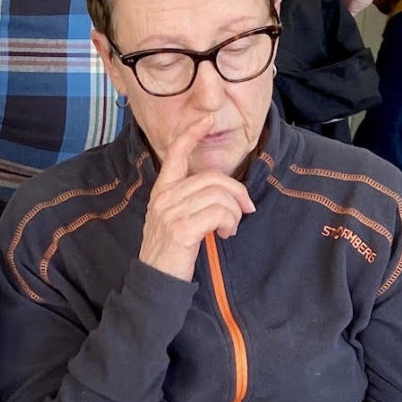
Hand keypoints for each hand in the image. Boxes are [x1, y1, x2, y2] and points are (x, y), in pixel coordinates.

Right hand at [139, 115, 255, 281]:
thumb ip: (190, 200)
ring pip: (219, 195)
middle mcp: (164, 197)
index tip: (207, 119)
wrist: (155, 282)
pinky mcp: (181, 229)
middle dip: (237, 193)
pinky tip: (223, 235)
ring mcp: (170, 212)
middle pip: (212, 178)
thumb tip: (224, 192)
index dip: (192, 133)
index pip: (175, 153)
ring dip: (234, 213)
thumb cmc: (170, 252)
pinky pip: (218, 213)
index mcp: (162, 191)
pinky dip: (229, 223)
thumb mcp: (174, 219)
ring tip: (229, 228)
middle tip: (245, 211)